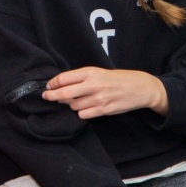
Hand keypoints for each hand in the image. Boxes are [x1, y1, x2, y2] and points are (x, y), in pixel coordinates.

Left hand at [42, 67, 167, 117]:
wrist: (139, 87)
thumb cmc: (118, 78)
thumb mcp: (100, 72)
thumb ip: (82, 77)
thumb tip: (62, 85)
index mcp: (91, 72)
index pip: (64, 78)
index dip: (53, 83)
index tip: (48, 86)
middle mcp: (93, 84)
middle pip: (64, 93)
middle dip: (52, 96)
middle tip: (46, 97)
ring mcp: (98, 98)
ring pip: (73, 105)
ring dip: (70, 104)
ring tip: (76, 100)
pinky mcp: (103, 110)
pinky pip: (83, 114)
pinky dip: (81, 112)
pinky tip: (86, 108)